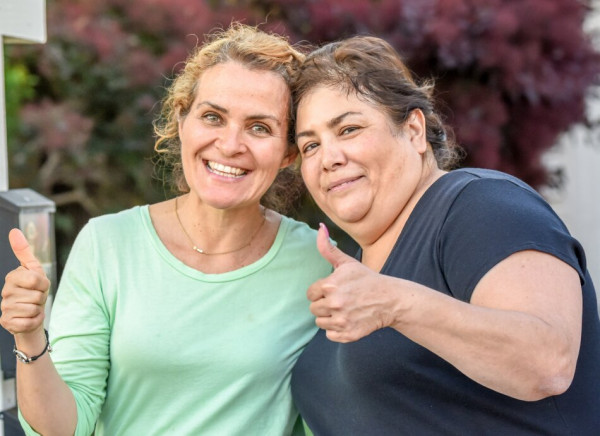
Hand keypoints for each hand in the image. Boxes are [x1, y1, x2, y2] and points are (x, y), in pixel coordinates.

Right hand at [0, 228, 49, 335]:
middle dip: (41, 298)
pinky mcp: (7, 322)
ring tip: (32, 308)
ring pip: (33, 309)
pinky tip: (29, 318)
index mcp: (12, 277)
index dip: (44, 284)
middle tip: (36, 299)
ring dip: (38, 310)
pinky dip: (34, 321)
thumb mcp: (34, 270)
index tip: (39, 286)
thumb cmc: (34, 290)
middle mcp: (5, 292)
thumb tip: (14, 230)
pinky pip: (29, 322)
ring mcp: (4, 308)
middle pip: (37, 296)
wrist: (31, 315)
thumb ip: (24, 251)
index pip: (36, 280)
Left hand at [308, 224, 398, 342]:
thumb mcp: (347, 263)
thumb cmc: (367, 279)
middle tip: (342, 300)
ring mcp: (341, 320)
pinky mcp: (347, 334)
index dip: (321, 292)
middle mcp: (334, 303)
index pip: (311, 294)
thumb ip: (328, 248)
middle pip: (314, 309)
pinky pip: (330, 334)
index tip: (335, 290)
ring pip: (320, 322)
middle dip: (325, 305)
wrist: (390, 300)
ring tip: (345, 309)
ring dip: (330, 317)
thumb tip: (319, 227)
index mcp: (330, 285)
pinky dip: (337, 330)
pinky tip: (349, 319)